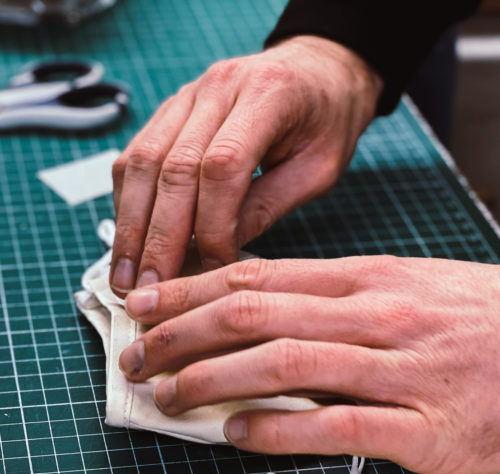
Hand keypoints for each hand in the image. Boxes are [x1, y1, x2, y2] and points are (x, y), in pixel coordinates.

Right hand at [109, 37, 381, 293]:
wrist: (319, 70)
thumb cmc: (327, 121)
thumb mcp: (320, 169)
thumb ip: (270, 205)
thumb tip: (220, 256)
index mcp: (267, 95)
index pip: (222, 168)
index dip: (211, 227)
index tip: (212, 271)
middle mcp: (218, 87)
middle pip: (171, 167)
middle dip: (158, 238)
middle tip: (149, 289)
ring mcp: (188, 95)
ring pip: (142, 161)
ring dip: (130, 224)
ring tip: (124, 273)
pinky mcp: (171, 110)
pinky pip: (135, 154)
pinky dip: (127, 200)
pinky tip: (128, 237)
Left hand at [119, 256, 499, 473]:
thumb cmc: (477, 322)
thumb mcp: (408, 287)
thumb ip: (337, 298)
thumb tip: (264, 311)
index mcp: (368, 279)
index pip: (258, 275)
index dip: (192, 291)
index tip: (147, 305)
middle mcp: (375, 316)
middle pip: (256, 314)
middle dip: (183, 334)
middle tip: (138, 356)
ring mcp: (399, 372)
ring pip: (285, 365)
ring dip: (213, 380)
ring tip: (168, 395)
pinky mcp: (422, 429)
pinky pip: (336, 426)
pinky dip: (277, 430)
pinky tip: (235, 434)